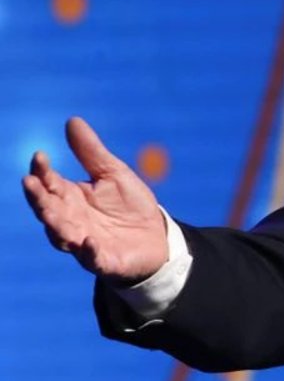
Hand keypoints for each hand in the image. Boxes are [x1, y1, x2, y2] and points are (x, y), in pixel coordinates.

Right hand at [21, 117, 169, 280]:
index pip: (49, 183)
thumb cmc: (129, 205)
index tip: (40, 155)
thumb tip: (72, 120)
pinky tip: (88, 241)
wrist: (156, 238)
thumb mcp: (113, 173)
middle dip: (38, 197)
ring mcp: (84, 241)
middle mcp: (71, 220)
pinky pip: (93, 258)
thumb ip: (91, 152)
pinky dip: (89, 251)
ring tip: (50, 211)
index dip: (42, 171)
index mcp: (70, 197)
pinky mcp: (103, 260)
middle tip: (30, 183)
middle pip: (47, 208)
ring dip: (55, 224)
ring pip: (61, 234)